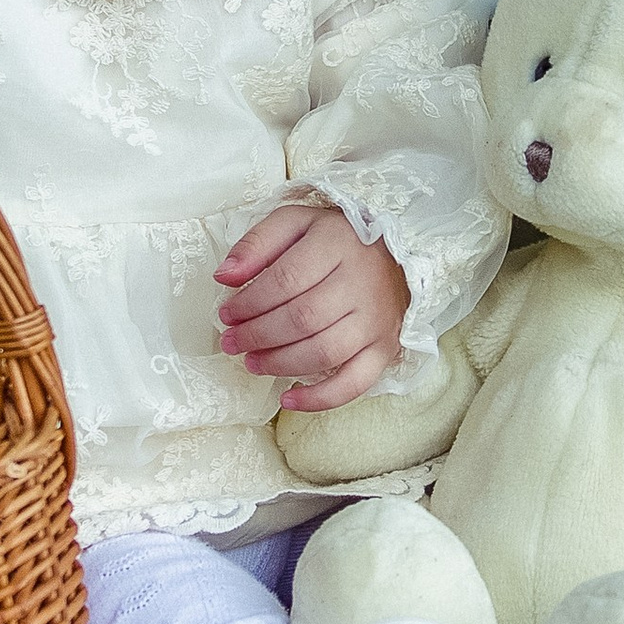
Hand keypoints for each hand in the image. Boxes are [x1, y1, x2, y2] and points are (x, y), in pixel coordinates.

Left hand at [215, 200, 409, 412]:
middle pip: (301, 319)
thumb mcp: (297, 223)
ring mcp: (375, 321)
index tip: (227, 313)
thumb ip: (257, 244)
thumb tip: (223, 277)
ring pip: (323, 352)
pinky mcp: (384, 350)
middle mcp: (360, 285)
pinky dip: (320, 399)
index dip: (249, 302)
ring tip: (251, 362)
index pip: (286, 280)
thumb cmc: (338, 240)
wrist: (399, 256)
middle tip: (231, 342)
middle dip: (257, 335)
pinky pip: (354, 383)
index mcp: (336, 246)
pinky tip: (288, 400)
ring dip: (279, 364)